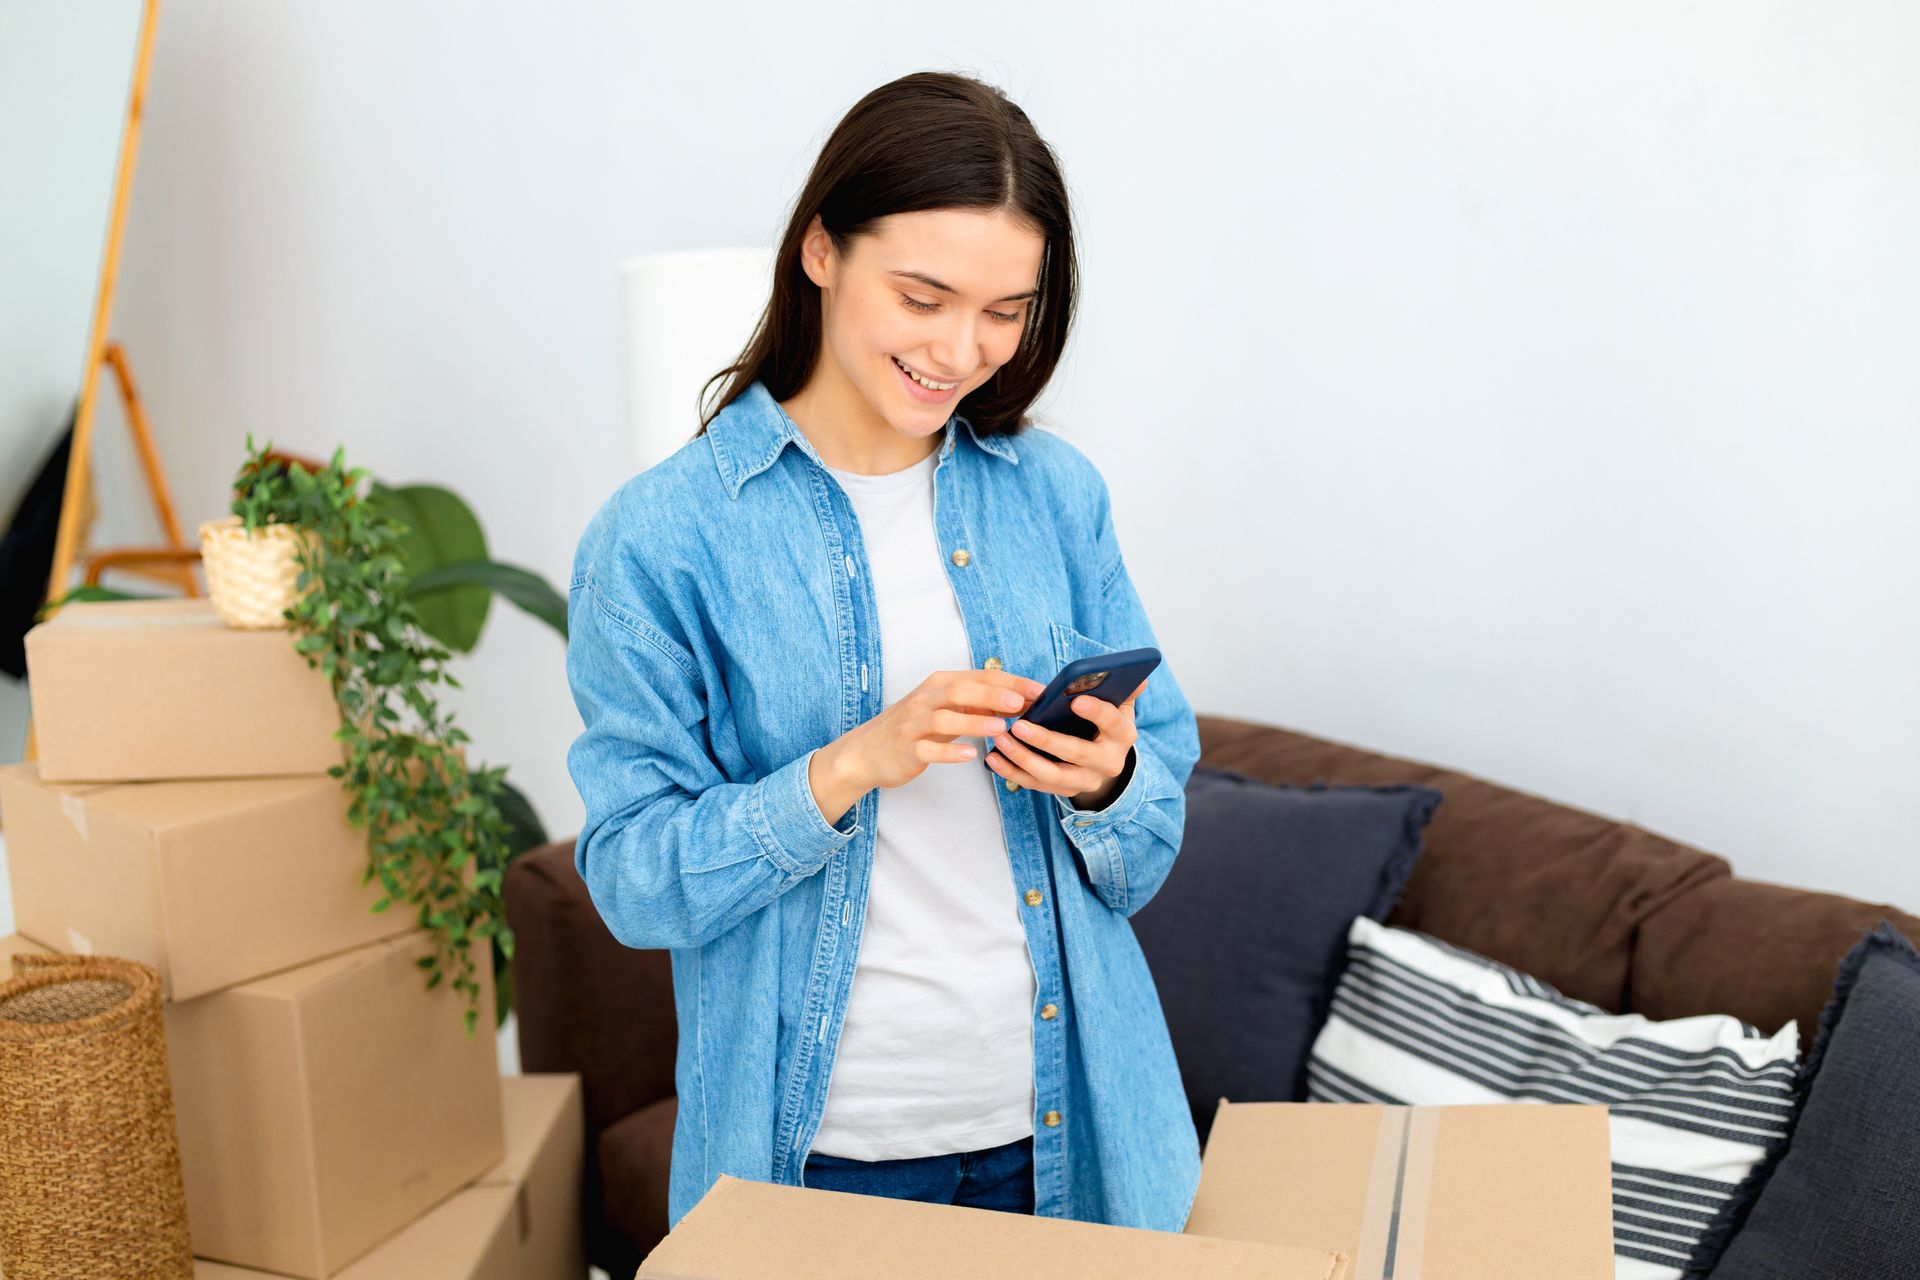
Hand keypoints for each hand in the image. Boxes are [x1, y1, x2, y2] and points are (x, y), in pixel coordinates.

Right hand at [834, 667, 1047, 793]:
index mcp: (939, 685)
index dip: (1010, 682)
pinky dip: (950, 752)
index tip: (1039, 691)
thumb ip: (978, 703)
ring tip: (1001, 727)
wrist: (868, 751)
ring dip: (974, 722)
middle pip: (960, 691)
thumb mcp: (946, 709)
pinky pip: (929, 749)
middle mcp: (926, 700)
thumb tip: (1019, 699)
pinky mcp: (907, 749)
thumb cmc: (914, 728)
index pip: (979, 677)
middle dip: (992, 694)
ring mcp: (914, 725)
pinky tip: (971, 756)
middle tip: (1020, 702)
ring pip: (944, 718)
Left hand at [984, 676, 1147, 805]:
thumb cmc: (1106, 726)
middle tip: (1019, 724)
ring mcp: (1085, 781)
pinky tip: (993, 758)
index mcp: (1122, 736)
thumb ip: (1123, 691)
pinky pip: (1036, 785)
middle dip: (1047, 740)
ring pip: (1053, 775)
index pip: (1112, 723)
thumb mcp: (1119, 707)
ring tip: (1000, 739)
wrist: (1105, 762)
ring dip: (1023, 758)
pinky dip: (1012, 772)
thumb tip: (1139, 676)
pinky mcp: (1064, 791)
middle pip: (1077, 753)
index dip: (1096, 712)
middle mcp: (1108, 763)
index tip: (1076, 700)